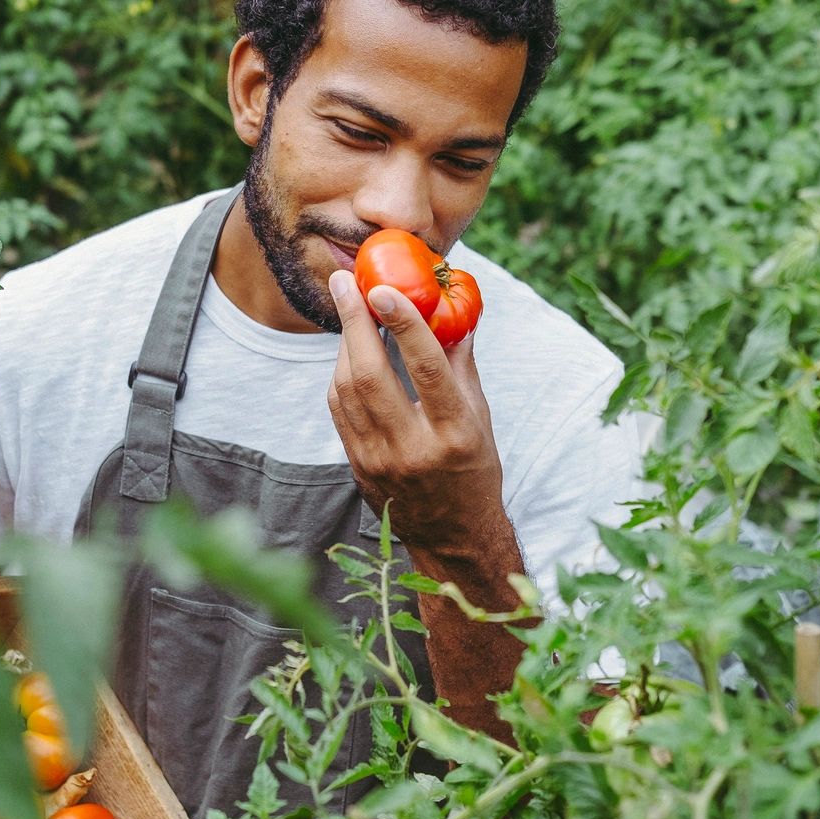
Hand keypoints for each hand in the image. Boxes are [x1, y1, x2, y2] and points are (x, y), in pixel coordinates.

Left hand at [326, 268, 505, 562]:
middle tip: (345, 281)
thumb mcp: (480, 419)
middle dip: (353, 322)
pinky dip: (340, 373)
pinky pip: (339, 410)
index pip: (425, 368)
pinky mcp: (357, 467)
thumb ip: (462, 365)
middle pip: (371, 375)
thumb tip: (457, 309)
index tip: (383, 287)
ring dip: (343, 343)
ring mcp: (379, 460)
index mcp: (454, 433)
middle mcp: (413, 448)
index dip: (403, 323)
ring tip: (348, 307)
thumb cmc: (474, 470)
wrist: (453, 537)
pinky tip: (348, 351)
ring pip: (346, 389)